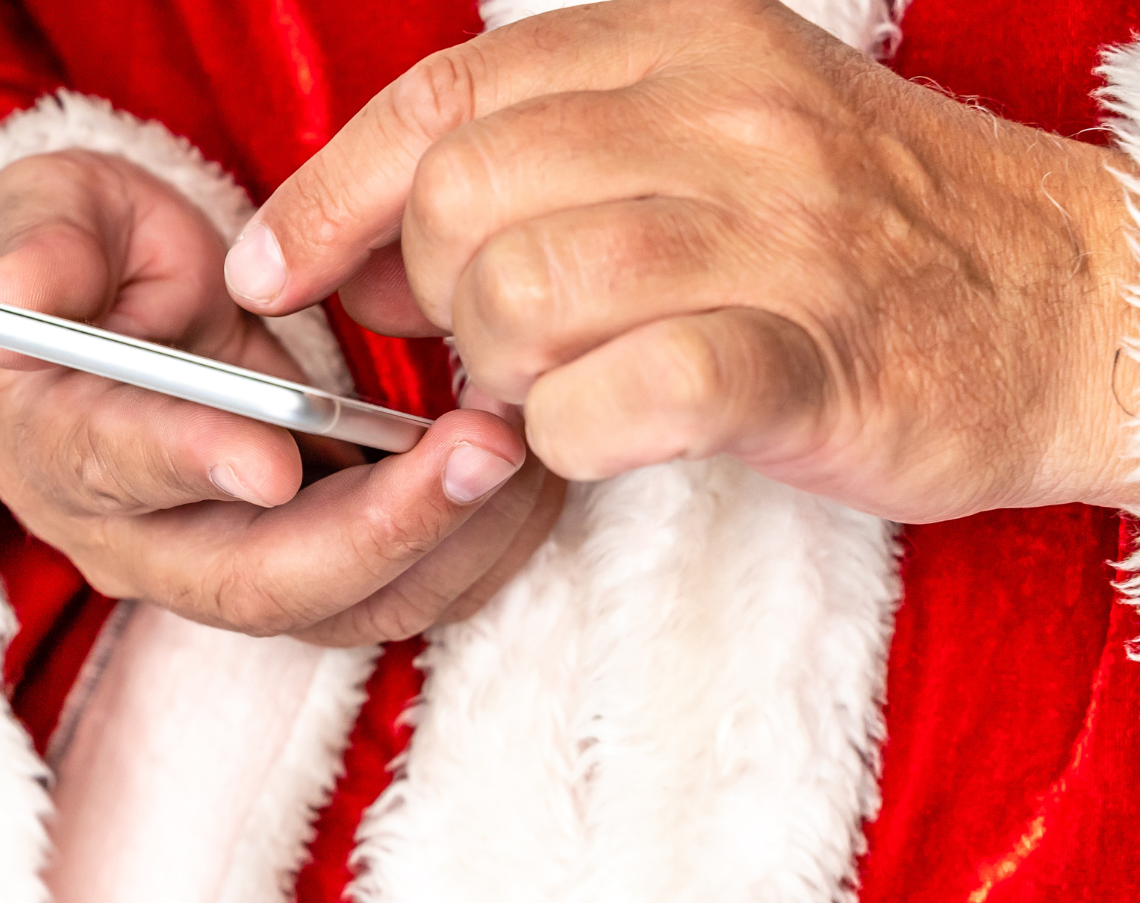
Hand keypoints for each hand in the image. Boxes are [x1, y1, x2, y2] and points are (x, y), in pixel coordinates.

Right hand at [0, 150, 564, 643]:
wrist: (118, 311)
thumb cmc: (79, 254)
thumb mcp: (44, 214)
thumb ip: (38, 244)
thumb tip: (14, 290)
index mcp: (48, 444)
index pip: (114, 469)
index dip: (190, 463)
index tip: (273, 451)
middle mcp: (129, 538)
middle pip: (249, 581)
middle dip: (372, 529)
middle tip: (473, 451)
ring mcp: (217, 568)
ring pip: (335, 607)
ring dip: (438, 545)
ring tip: (515, 457)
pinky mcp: (297, 569)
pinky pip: (387, 597)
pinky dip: (465, 553)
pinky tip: (525, 484)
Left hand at [225, 0, 1139, 521]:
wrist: (1074, 300)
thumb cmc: (856, 234)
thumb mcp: (703, 140)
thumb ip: (537, 171)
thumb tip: (362, 254)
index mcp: (681, 41)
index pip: (445, 96)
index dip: (330, 193)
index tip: (270, 272)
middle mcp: (725, 113)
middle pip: (465, 197)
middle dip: (436, 294)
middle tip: (489, 342)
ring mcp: (775, 233)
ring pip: (525, 291)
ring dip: (502, 367)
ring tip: (555, 385)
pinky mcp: (809, 357)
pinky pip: (619, 395)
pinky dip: (572, 434)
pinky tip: (604, 433)